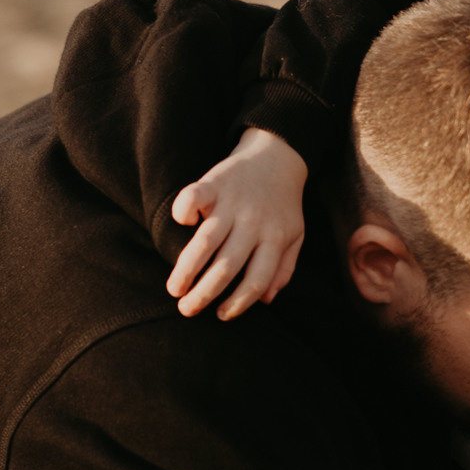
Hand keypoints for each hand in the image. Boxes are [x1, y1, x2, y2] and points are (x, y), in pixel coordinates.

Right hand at [167, 128, 307, 320]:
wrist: (277, 154)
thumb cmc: (282, 203)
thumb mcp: (294, 235)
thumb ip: (284, 268)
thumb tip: (266, 299)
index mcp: (275, 238)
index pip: (257, 280)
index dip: (238, 303)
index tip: (221, 315)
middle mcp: (254, 223)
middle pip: (227, 267)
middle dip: (204, 294)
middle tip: (186, 309)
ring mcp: (233, 203)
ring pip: (206, 241)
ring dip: (187, 269)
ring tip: (174, 288)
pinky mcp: (215, 182)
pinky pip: (194, 197)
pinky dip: (183, 210)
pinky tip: (179, 223)